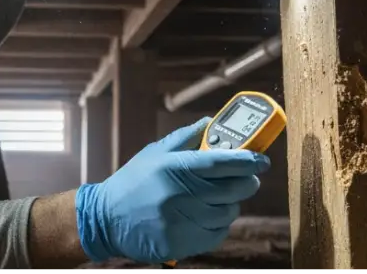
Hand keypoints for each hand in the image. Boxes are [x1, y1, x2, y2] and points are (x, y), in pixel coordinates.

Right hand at [75, 117, 270, 263]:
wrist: (105, 219)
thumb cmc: (133, 182)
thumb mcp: (155, 153)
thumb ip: (185, 138)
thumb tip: (210, 123)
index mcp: (175, 168)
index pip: (222, 163)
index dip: (248, 161)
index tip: (261, 160)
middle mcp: (180, 195)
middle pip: (233, 189)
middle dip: (247, 182)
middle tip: (247, 177)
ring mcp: (181, 222)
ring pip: (228, 213)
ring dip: (230, 204)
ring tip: (220, 198)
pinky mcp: (181, 243)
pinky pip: (216, 234)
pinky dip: (218, 225)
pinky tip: (207, 216)